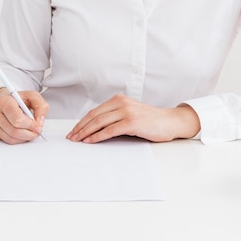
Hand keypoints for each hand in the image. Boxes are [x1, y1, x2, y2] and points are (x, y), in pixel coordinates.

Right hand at [0, 88, 48, 144]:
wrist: (4, 102)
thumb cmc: (18, 100)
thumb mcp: (32, 97)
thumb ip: (41, 106)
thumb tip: (39, 121)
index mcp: (3, 101)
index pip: (17, 119)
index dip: (30, 125)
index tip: (38, 126)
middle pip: (14, 131)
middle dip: (29, 134)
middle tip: (37, 131)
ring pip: (11, 139)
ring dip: (24, 138)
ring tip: (30, 132)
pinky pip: (6, 141)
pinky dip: (17, 140)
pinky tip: (21, 133)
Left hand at [66, 94, 200, 143]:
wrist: (169, 122)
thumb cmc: (150, 120)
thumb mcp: (130, 113)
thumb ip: (115, 116)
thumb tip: (94, 128)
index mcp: (119, 99)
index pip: (95, 111)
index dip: (82, 122)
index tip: (73, 131)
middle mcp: (121, 103)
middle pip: (94, 116)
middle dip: (80, 128)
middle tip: (71, 138)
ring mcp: (126, 111)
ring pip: (100, 122)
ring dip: (86, 132)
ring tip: (77, 141)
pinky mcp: (131, 122)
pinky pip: (110, 130)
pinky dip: (98, 136)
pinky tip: (90, 141)